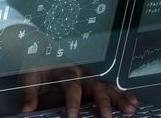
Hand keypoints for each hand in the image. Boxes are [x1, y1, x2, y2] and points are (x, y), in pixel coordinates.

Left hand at [19, 65, 137, 117]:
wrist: (42, 49)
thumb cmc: (37, 64)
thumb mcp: (28, 76)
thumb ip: (29, 92)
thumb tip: (27, 108)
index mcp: (65, 71)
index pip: (71, 87)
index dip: (72, 102)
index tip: (72, 116)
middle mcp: (81, 73)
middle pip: (94, 87)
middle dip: (102, 102)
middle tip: (106, 117)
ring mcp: (90, 77)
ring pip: (107, 87)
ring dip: (119, 98)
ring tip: (130, 109)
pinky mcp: (94, 82)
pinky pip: (110, 88)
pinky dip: (122, 94)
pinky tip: (133, 102)